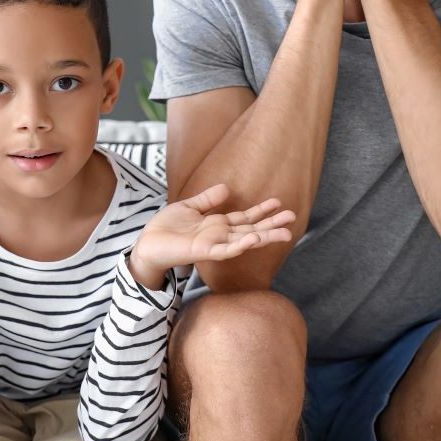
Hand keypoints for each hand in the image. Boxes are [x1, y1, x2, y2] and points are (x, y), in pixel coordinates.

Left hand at [129, 183, 294, 289]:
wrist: (147, 242)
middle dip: (272, 224)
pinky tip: (254, 239)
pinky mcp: (204, 252)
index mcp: (217, 225)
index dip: (261, 211)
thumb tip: (228, 188)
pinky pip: (226, 250)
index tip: (279, 203)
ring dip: (265, 236)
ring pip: (245, 241)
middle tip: (293, 217)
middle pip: (252, 229)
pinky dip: (240, 245)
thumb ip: (208, 200)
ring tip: (286, 232)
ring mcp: (214, 245)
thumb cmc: (166, 228)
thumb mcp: (189, 206)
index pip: (245, 218)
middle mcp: (220, 236)